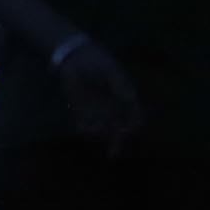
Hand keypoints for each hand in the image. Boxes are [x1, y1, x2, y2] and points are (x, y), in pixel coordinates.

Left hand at [47, 31, 147, 151]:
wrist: (76, 56)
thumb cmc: (97, 61)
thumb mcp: (112, 72)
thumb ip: (122, 88)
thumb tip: (131, 103)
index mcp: (124, 97)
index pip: (134, 117)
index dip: (133, 126)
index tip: (128, 130)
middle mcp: (112, 107)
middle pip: (118, 130)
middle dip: (116, 143)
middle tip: (113, 153)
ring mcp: (97, 110)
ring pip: (102, 130)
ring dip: (100, 135)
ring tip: (96, 130)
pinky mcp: (81, 111)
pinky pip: (85, 126)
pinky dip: (86, 130)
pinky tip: (84, 128)